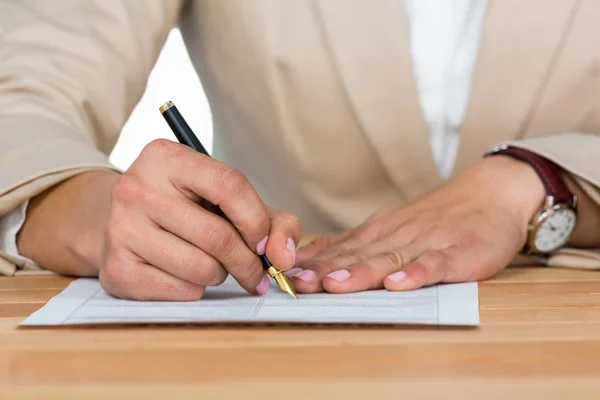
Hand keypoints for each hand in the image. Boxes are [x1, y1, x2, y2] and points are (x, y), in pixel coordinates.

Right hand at [19, 139, 300, 300]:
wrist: (115, 222)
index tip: (265, 243)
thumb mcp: (223, 198)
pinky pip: (181, 291)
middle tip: (256, 273)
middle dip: (248, 262)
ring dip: (219, 275)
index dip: (257, 220)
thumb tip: (285, 256)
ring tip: (211, 265)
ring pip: (201, 268)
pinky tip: (184, 274)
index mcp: (166, 157)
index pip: (229, 185)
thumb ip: (270, 219)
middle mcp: (137, 188)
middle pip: (217, 236)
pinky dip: (195, 289)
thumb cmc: (183, 208)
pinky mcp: (117, 268)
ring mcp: (122, 228)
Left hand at [289, 156, 544, 292]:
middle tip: (295, 284)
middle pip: (357, 256)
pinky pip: (436, 264)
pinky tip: (398, 284)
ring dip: (360, 272)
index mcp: (379, 233)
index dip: (310, 264)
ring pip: (389, 259)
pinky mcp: (460, 253)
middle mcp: (397, 236)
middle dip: (323, 271)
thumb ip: (354, 245)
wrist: (491, 192)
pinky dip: (417, 274)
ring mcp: (427, 243)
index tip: (279, 276)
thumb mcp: (390, 226)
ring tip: (335, 284)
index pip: (339, 249)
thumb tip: (309, 258)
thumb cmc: (437, 216)